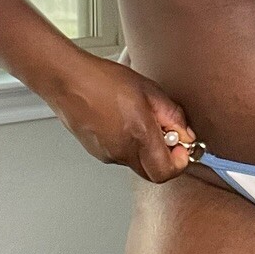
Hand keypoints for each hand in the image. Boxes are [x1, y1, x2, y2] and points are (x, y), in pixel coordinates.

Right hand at [48, 56, 199, 182]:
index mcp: (138, 135)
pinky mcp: (97, 153)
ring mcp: (107, 154)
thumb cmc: (103, 80)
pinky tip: (124, 122)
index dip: (180, 163)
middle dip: (165, 158)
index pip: (166, 171)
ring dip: (146, 150)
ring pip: (137, 163)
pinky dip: (130, 145)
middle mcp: (122, 151)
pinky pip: (121, 156)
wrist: (68, 81)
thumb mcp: (149, 90)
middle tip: (167, 136)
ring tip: (140, 121)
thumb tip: (186, 135)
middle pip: (153, 173)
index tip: (182, 148)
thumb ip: (173, 115)